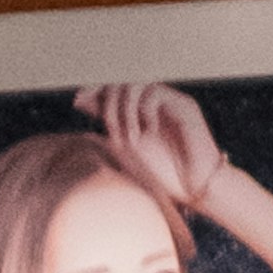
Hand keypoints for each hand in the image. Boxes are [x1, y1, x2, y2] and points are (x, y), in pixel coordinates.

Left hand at [80, 76, 221, 211]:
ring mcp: (169, 103)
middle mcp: (153, 103)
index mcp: (138, 111)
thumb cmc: (162, 174)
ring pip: (137, 85)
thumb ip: (105, 123)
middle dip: (109, 104)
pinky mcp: (184, 106)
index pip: (112, 87)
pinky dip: (143, 111)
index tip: (78, 101)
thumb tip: (79, 100)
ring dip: (125, 111)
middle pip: (122, 82)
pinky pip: (155, 94)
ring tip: (129, 138)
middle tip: (112, 132)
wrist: (194, 189)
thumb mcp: (124, 148)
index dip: (94, 90)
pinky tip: (146, 132)